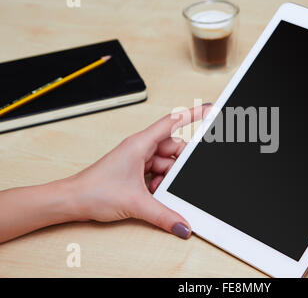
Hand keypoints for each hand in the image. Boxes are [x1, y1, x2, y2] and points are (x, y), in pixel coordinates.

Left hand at [69, 104, 210, 238]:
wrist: (72, 200)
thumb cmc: (94, 191)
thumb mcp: (136, 203)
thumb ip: (164, 215)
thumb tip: (183, 224)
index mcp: (140, 144)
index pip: (172, 122)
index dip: (194, 114)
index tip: (209, 109)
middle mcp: (140, 148)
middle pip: (173, 148)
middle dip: (179, 165)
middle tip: (178, 180)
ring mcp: (137, 159)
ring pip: (166, 162)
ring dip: (168, 177)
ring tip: (158, 191)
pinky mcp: (135, 170)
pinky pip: (157, 171)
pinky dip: (160, 183)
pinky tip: (153, 194)